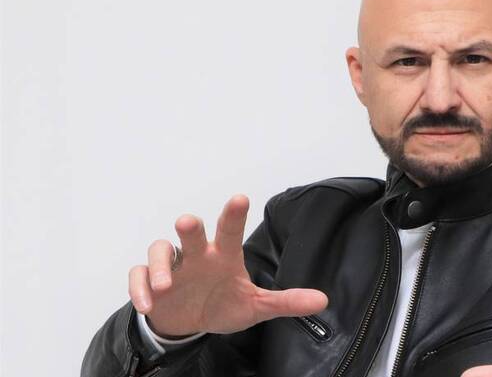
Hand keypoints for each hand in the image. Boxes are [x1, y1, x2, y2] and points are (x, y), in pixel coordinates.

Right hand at [127, 195, 327, 336]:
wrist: (191, 324)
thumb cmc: (223, 304)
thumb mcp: (256, 307)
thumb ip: (286, 302)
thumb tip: (322, 300)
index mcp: (223, 257)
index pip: (230, 231)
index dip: (234, 215)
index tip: (240, 198)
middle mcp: (197, 256)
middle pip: (191, 235)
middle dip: (190, 229)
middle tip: (188, 223)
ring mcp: (171, 268)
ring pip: (159, 251)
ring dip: (160, 265)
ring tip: (167, 284)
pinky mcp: (150, 285)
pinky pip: (138, 277)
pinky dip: (140, 287)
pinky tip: (148, 303)